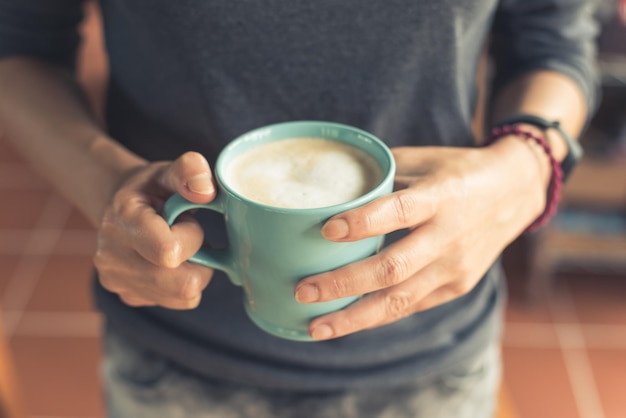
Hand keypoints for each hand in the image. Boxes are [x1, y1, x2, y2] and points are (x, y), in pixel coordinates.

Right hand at [94, 152, 215, 308]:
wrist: (120, 207)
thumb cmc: (152, 189)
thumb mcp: (168, 171)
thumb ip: (190, 170)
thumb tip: (207, 190)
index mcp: (123, 219)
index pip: (168, 252)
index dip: (192, 238)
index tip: (188, 221)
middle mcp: (112, 256)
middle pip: (183, 285)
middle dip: (199, 263)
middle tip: (191, 241)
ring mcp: (117, 281)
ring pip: (184, 297)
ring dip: (193, 274)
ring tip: (180, 250)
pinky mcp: (128, 297)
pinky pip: (176, 303)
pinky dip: (182, 286)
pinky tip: (171, 265)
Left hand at [295, 138, 549, 339]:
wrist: (514, 192)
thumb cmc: (458, 171)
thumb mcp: (424, 160)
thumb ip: (381, 174)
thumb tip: (331, 185)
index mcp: (441, 196)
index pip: (398, 211)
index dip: (362, 223)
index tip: (325, 230)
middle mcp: (449, 236)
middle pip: (392, 269)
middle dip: (343, 284)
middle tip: (302, 291)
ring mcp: (455, 267)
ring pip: (399, 301)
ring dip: (354, 317)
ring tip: (315, 328)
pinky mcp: (457, 287)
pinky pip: (411, 307)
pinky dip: (376, 316)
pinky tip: (346, 322)